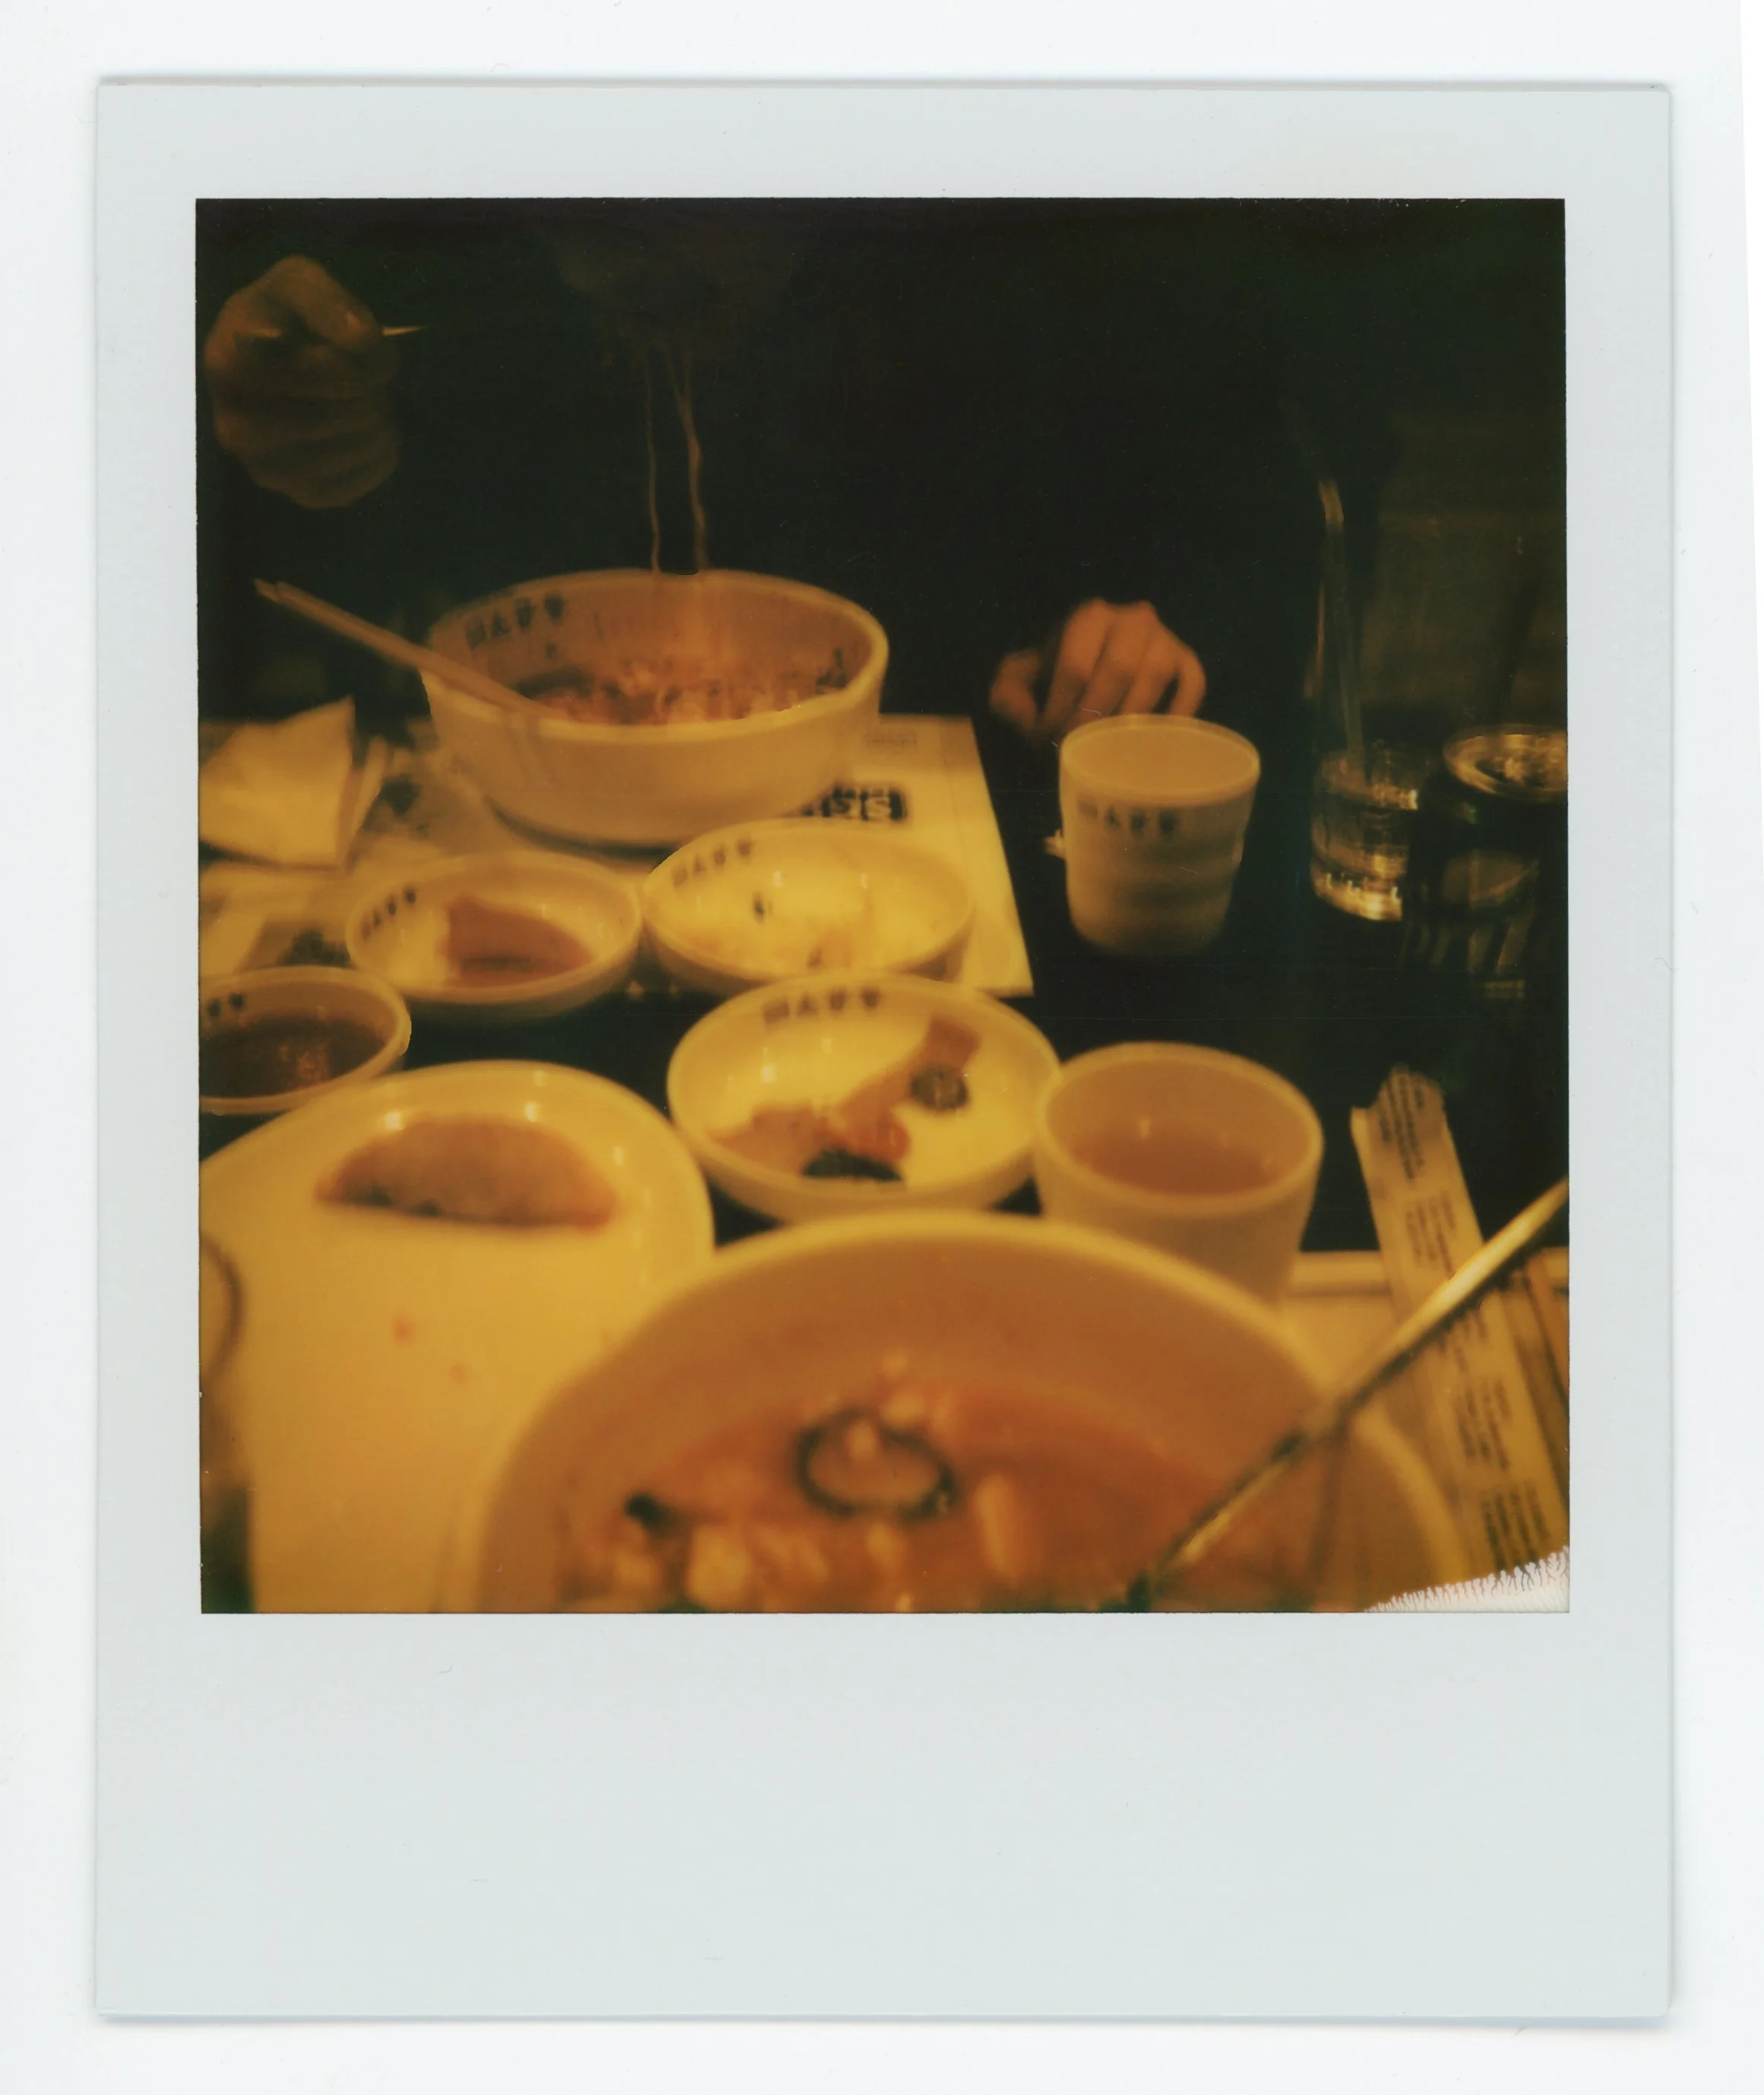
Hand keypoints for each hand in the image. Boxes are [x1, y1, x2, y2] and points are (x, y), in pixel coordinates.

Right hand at [202, 256, 399, 508]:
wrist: (275, 361)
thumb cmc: (287, 316)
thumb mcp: (300, 282)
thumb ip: (327, 300)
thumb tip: (360, 342)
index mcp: (229, 365)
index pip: (318, 372)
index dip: (360, 359)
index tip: (367, 342)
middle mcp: (235, 426)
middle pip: (336, 417)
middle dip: (372, 392)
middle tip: (375, 377)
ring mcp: (264, 468)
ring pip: (349, 453)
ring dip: (380, 424)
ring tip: (376, 401)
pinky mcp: (297, 494)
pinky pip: (356, 487)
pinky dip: (380, 459)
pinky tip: (376, 433)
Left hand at [988, 599, 1205, 741]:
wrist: (1095, 667)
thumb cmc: (1056, 676)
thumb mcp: (1021, 680)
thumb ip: (1009, 694)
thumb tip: (1027, 716)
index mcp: (1089, 616)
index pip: (1075, 665)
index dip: (1060, 709)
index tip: (1049, 741)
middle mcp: (1132, 618)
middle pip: (1117, 669)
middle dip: (1094, 717)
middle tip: (1080, 750)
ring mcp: (1164, 638)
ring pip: (1154, 676)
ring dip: (1131, 719)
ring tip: (1111, 750)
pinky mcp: (1187, 660)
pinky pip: (1193, 683)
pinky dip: (1179, 710)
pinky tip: (1158, 739)